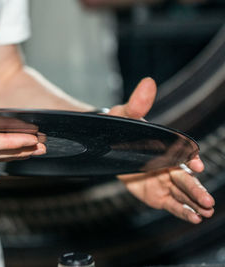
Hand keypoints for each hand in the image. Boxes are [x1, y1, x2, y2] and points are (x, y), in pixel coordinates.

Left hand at [109, 78, 213, 223]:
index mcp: (166, 145)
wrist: (103, 143)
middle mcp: (168, 164)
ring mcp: (162, 180)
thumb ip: (138, 103)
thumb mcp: (125, 114)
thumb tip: (148, 82)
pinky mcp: (154, 193)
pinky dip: (181, 210)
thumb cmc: (118, 126)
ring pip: (181, 193)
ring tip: (205, 213)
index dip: (190, 158)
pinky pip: (170, 203)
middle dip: (196, 189)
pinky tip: (193, 218)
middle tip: (208, 201)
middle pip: (185, 178)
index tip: (197, 165)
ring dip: (193, 203)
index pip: (183, 152)